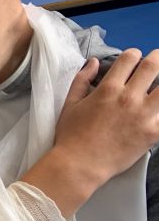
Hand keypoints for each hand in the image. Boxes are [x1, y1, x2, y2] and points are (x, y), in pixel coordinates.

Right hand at [23, 50, 158, 217]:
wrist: (79, 166)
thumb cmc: (71, 136)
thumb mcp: (70, 104)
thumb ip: (82, 80)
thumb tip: (93, 62)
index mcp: (109, 88)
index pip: (130, 58)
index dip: (134, 54)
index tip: (134, 59)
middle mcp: (129, 98)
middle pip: (153, 66)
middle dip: (157, 59)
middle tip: (157, 61)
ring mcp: (143, 116)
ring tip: (158, 87)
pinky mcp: (152, 134)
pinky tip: (157, 112)